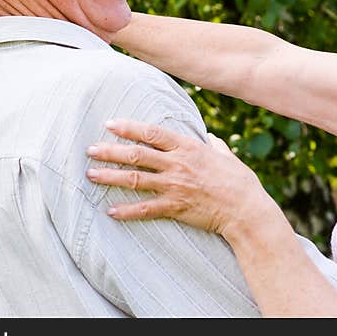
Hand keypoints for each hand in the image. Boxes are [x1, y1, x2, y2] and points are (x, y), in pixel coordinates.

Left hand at [86, 120, 276, 239]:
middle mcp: (178, 164)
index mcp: (189, 148)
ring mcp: (175, 186)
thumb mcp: (227, 157)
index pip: (152, 133)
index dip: (129, 127)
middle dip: (111, 151)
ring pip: (135, 179)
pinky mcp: (175, 207)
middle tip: (90, 149)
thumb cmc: (240, 182)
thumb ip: (214, 146)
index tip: (110, 123)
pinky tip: (110, 211)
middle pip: (137, 154)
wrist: (246, 209)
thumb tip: (208, 137)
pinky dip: (127, 211)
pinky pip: (145, 209)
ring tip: (91, 175)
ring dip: (111, 177)